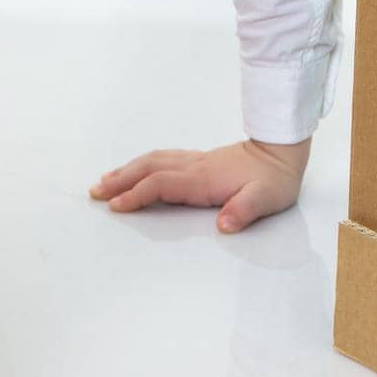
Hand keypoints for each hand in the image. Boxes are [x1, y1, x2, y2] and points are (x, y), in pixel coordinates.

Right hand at [89, 137, 311, 232]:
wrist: (282, 151)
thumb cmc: (274, 179)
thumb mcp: (265, 199)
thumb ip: (244, 210)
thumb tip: (224, 224)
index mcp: (204, 179)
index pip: (162, 184)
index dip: (137, 194)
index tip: (115, 206)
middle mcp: (194, 167)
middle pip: (149, 168)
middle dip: (120, 180)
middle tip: (94, 192)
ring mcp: (195, 161)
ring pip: (153, 161)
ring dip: (127, 170)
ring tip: (104, 181)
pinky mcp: (199, 161)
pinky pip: (162, 159)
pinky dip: (142, 164)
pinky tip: (136, 170)